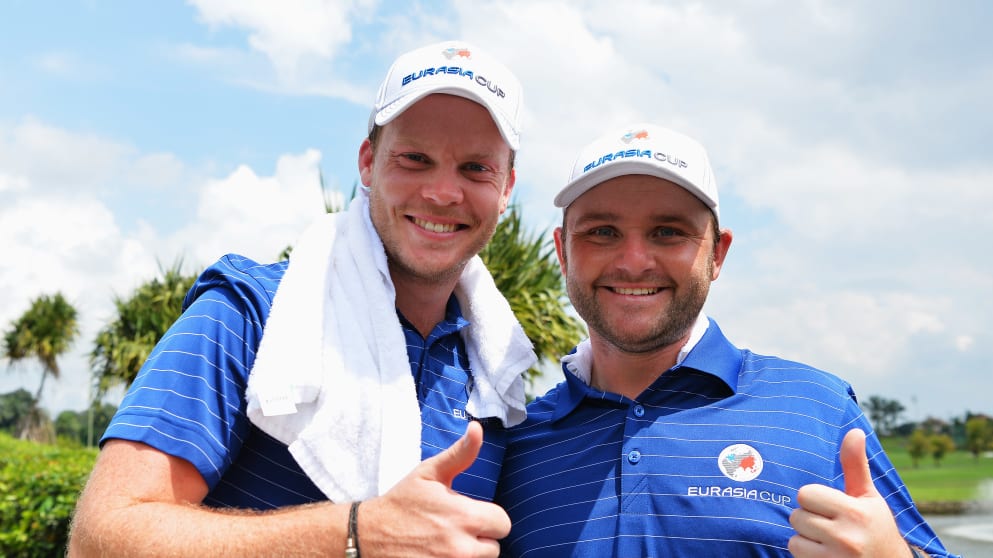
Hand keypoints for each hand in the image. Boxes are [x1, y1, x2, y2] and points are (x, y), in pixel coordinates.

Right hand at [359, 421, 510, 556]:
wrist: (368, 535)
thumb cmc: (402, 501)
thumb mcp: (429, 472)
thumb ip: (460, 453)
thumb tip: (477, 428)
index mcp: (463, 517)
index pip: (502, 523)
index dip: (489, 518)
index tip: (471, 515)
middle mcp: (460, 548)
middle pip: (494, 548)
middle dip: (480, 538)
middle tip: (457, 530)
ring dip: (469, 553)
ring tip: (448, 543)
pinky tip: (440, 554)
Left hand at [788, 429, 909, 556]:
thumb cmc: (876, 530)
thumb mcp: (869, 498)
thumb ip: (856, 466)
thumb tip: (854, 431)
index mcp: (856, 513)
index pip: (806, 494)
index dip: (815, 500)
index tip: (831, 508)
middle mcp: (846, 537)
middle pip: (797, 516)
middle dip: (810, 520)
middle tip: (832, 528)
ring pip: (794, 539)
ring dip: (806, 540)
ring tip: (829, 543)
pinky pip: (796, 555)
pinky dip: (806, 555)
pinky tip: (826, 555)